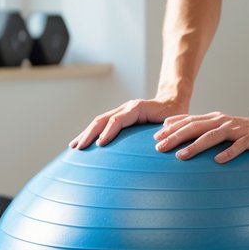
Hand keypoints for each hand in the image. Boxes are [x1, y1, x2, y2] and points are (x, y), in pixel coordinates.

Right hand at [70, 98, 186, 149]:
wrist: (172, 101)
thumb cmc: (174, 114)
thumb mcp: (173, 122)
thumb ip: (168, 131)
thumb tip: (161, 145)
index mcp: (137, 108)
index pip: (118, 120)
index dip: (109, 131)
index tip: (100, 144)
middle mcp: (126, 108)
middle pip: (102, 119)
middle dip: (89, 134)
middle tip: (79, 148)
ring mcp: (121, 112)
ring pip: (98, 121)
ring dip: (86, 134)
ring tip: (74, 147)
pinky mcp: (119, 117)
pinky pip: (102, 124)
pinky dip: (91, 133)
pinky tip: (82, 142)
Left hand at [154, 112, 248, 162]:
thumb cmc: (239, 131)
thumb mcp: (217, 127)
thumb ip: (197, 128)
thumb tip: (169, 128)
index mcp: (212, 119)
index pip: (188, 121)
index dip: (171, 128)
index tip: (154, 138)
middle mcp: (221, 121)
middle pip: (195, 127)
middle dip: (176, 137)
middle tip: (159, 148)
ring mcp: (236, 129)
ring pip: (212, 136)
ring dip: (195, 145)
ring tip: (181, 156)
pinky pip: (238, 146)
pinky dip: (228, 152)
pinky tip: (218, 161)